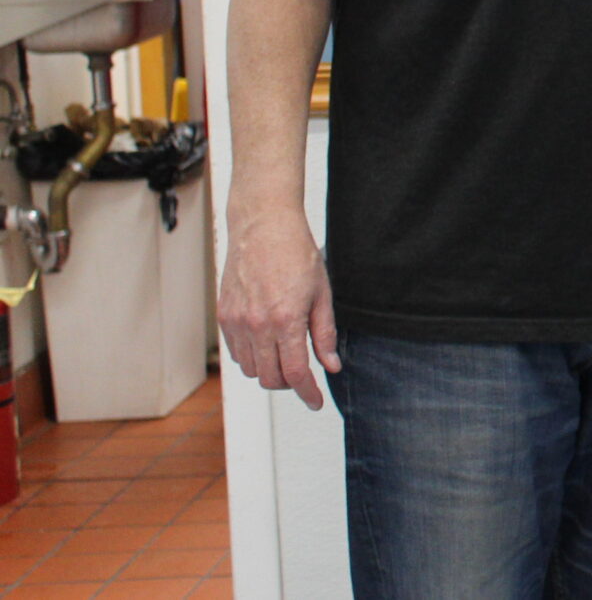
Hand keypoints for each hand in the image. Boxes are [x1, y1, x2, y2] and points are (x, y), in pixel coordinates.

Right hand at [217, 206, 339, 409]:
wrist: (263, 226)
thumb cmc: (296, 253)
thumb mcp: (322, 293)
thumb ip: (325, 334)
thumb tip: (331, 365)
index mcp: (285, 320)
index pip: (296, 372)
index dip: (308, 392)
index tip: (315, 402)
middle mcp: (256, 325)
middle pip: (270, 378)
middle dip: (290, 384)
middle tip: (304, 374)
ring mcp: (236, 321)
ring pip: (251, 369)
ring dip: (270, 371)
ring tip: (286, 355)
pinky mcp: (224, 315)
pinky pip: (236, 352)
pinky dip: (252, 356)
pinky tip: (267, 343)